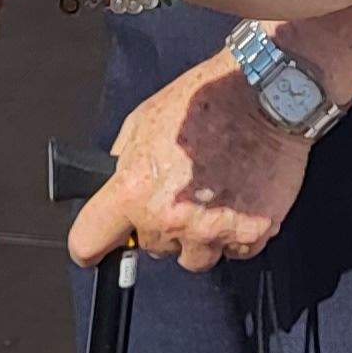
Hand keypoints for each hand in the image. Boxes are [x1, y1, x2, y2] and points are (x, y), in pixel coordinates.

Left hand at [67, 55, 309, 270]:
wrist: (263, 94)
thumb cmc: (204, 101)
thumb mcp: (141, 121)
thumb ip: (124, 163)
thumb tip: (115, 190)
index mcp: (134, 191)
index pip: (89, 242)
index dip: (91, 246)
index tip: (96, 249)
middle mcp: (170, 218)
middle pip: (151, 248)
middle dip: (160, 225)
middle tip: (181, 190)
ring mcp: (212, 230)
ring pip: (194, 258)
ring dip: (198, 236)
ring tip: (212, 196)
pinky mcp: (251, 235)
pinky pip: (234, 252)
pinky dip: (234, 232)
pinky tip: (239, 198)